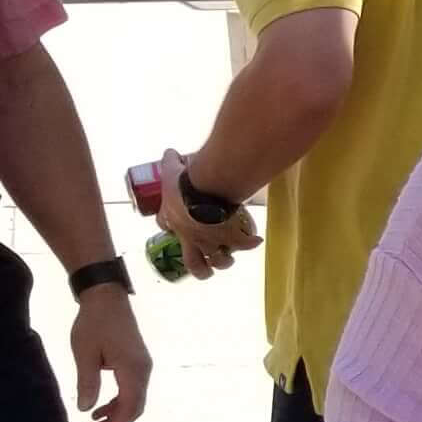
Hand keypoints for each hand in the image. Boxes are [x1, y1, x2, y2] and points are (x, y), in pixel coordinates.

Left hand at [67, 287, 151, 421]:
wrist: (107, 296)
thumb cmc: (94, 322)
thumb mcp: (85, 353)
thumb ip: (87, 383)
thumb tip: (85, 409)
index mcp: (133, 369)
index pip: (129, 406)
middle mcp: (143, 370)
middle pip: (135, 407)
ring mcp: (142, 366)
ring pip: (134, 399)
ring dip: (116, 414)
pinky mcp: (137, 361)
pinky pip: (132, 389)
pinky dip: (118, 402)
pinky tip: (100, 407)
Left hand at [152, 147, 258, 279]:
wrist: (205, 189)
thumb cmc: (185, 180)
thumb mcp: (173, 168)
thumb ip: (171, 161)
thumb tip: (170, 152)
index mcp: (174, 218)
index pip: (164, 225)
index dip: (167, 224)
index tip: (171, 221)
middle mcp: (191, 236)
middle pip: (193, 263)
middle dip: (199, 269)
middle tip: (205, 268)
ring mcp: (211, 240)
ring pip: (219, 262)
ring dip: (224, 262)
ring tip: (229, 259)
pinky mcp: (230, 237)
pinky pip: (244, 244)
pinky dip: (251, 243)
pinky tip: (256, 240)